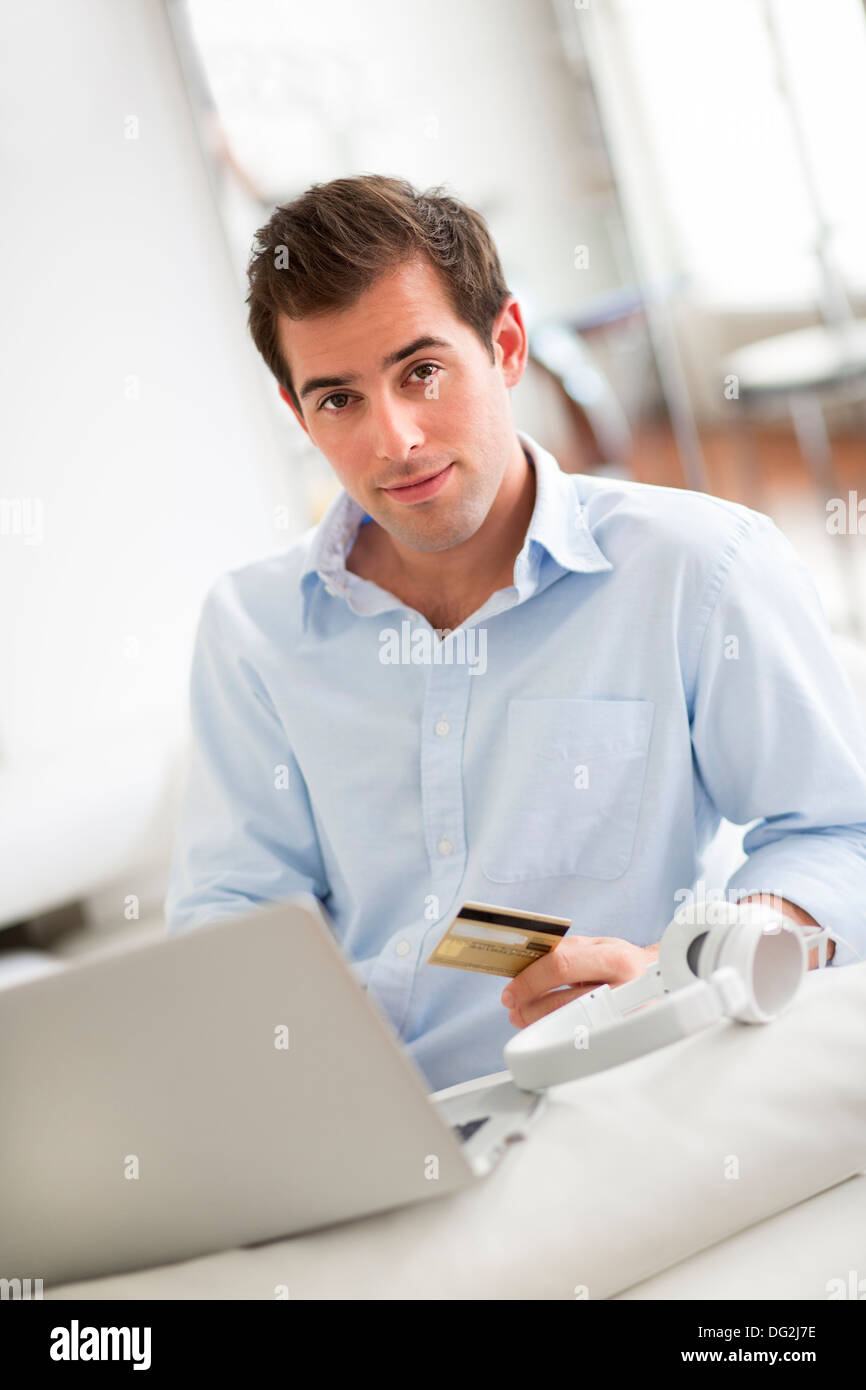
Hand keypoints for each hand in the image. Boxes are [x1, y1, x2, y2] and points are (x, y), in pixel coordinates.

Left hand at [501, 936, 658, 1028]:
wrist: (668, 983)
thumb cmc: (626, 965)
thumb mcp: (602, 948)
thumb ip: (568, 953)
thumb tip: (525, 967)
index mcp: (614, 956)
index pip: (560, 964)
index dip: (529, 980)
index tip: (511, 990)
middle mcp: (624, 985)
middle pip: (562, 998)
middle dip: (529, 1005)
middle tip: (513, 1007)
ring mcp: (627, 1013)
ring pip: (570, 1021)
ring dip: (538, 1020)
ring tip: (524, 1017)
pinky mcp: (627, 1035)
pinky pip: (584, 1036)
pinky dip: (558, 1032)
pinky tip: (548, 1030)